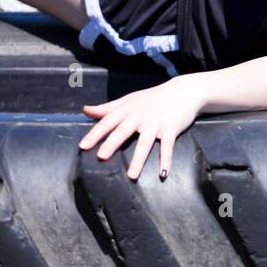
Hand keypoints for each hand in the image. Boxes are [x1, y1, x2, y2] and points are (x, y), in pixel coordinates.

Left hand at [78, 75, 207, 180]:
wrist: (183, 91)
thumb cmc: (153, 98)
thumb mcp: (129, 100)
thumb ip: (107, 108)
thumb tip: (85, 110)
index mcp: (128, 109)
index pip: (108, 121)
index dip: (95, 133)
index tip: (83, 146)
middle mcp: (140, 116)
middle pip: (124, 130)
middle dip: (113, 143)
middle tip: (101, 156)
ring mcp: (156, 123)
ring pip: (145, 142)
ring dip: (139, 159)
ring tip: (132, 176)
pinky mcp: (171, 129)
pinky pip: (168, 146)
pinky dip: (166, 159)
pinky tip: (163, 173)